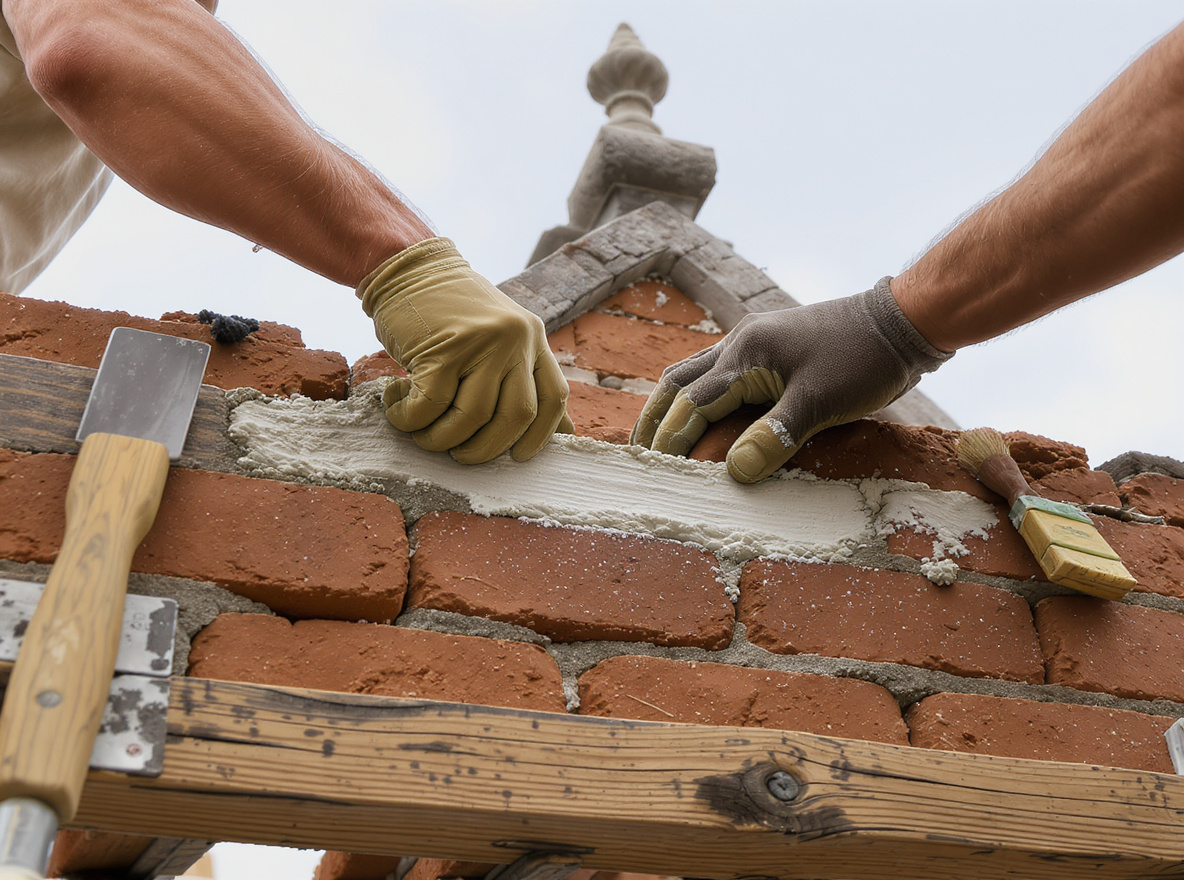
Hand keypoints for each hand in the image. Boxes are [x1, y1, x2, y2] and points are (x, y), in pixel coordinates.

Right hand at [358, 238, 572, 462]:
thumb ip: (520, 378)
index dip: (540, 436)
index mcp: (533, 338)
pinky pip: (430, 405)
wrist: (406, 267)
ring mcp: (481, 342)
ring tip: (420, 432)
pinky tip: (397, 406)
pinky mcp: (443, 346)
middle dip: (485, 450)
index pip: (555, 397)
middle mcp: (515, 339)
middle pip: (517, 416)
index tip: (519, 457)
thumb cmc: (446, 314)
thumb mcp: (495, 339)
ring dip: (440, 439)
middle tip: (458, 454)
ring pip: (472, 418)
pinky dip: (409, 419)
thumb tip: (557, 433)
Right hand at [630, 278, 952, 481]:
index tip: (656, 470)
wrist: (901, 321)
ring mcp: (752, 343)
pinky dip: (696, 396)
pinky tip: (700, 415)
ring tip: (656, 438)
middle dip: (655, 419)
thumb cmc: (864, 359)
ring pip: (691, 373)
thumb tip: (735, 472)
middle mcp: (739, 343)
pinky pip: (715, 372)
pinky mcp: (767, 348)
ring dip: (671, 405)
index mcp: (745, 354)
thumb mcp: (822, 402)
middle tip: (637, 455)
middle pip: (677, 384)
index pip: (693, 403)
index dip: (672, 438)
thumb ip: (776, 435)